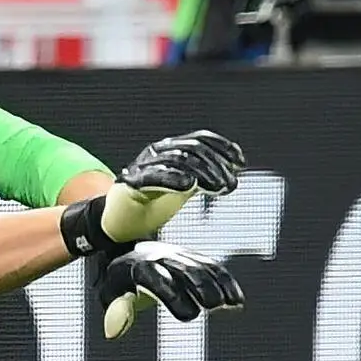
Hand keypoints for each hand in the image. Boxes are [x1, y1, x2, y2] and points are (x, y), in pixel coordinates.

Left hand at [96, 244, 247, 340]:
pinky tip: (236, 299)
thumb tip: (113, 331)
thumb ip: (117, 311)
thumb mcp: (110, 293)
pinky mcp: (193, 257)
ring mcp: (179, 255)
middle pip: (184, 270)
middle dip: (200, 287)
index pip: (156, 279)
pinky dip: (225, 281)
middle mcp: (161, 257)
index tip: (189, 314)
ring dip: (218, 284)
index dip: (173, 294)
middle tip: (215, 306)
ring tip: (232, 304)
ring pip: (201, 267)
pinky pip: (211, 266)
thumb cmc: (118, 279)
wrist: (125, 246)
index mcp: (137, 266)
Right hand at [100, 130, 246, 244]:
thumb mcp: (185, 188)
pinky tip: (188, 185)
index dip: (222, 147)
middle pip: (192, 149)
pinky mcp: (132, 182)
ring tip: (218, 186)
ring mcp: (144, 165)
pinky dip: (173, 178)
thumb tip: (231, 174)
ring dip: (203, 173)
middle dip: (216, 165)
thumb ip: (204, 178)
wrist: (121, 221)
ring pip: (177, 159)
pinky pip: (154, 175)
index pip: (200, 138)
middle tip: (229, 183)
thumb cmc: (151, 204)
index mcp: (170, 149)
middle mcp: (158, 152)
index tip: (240, 161)